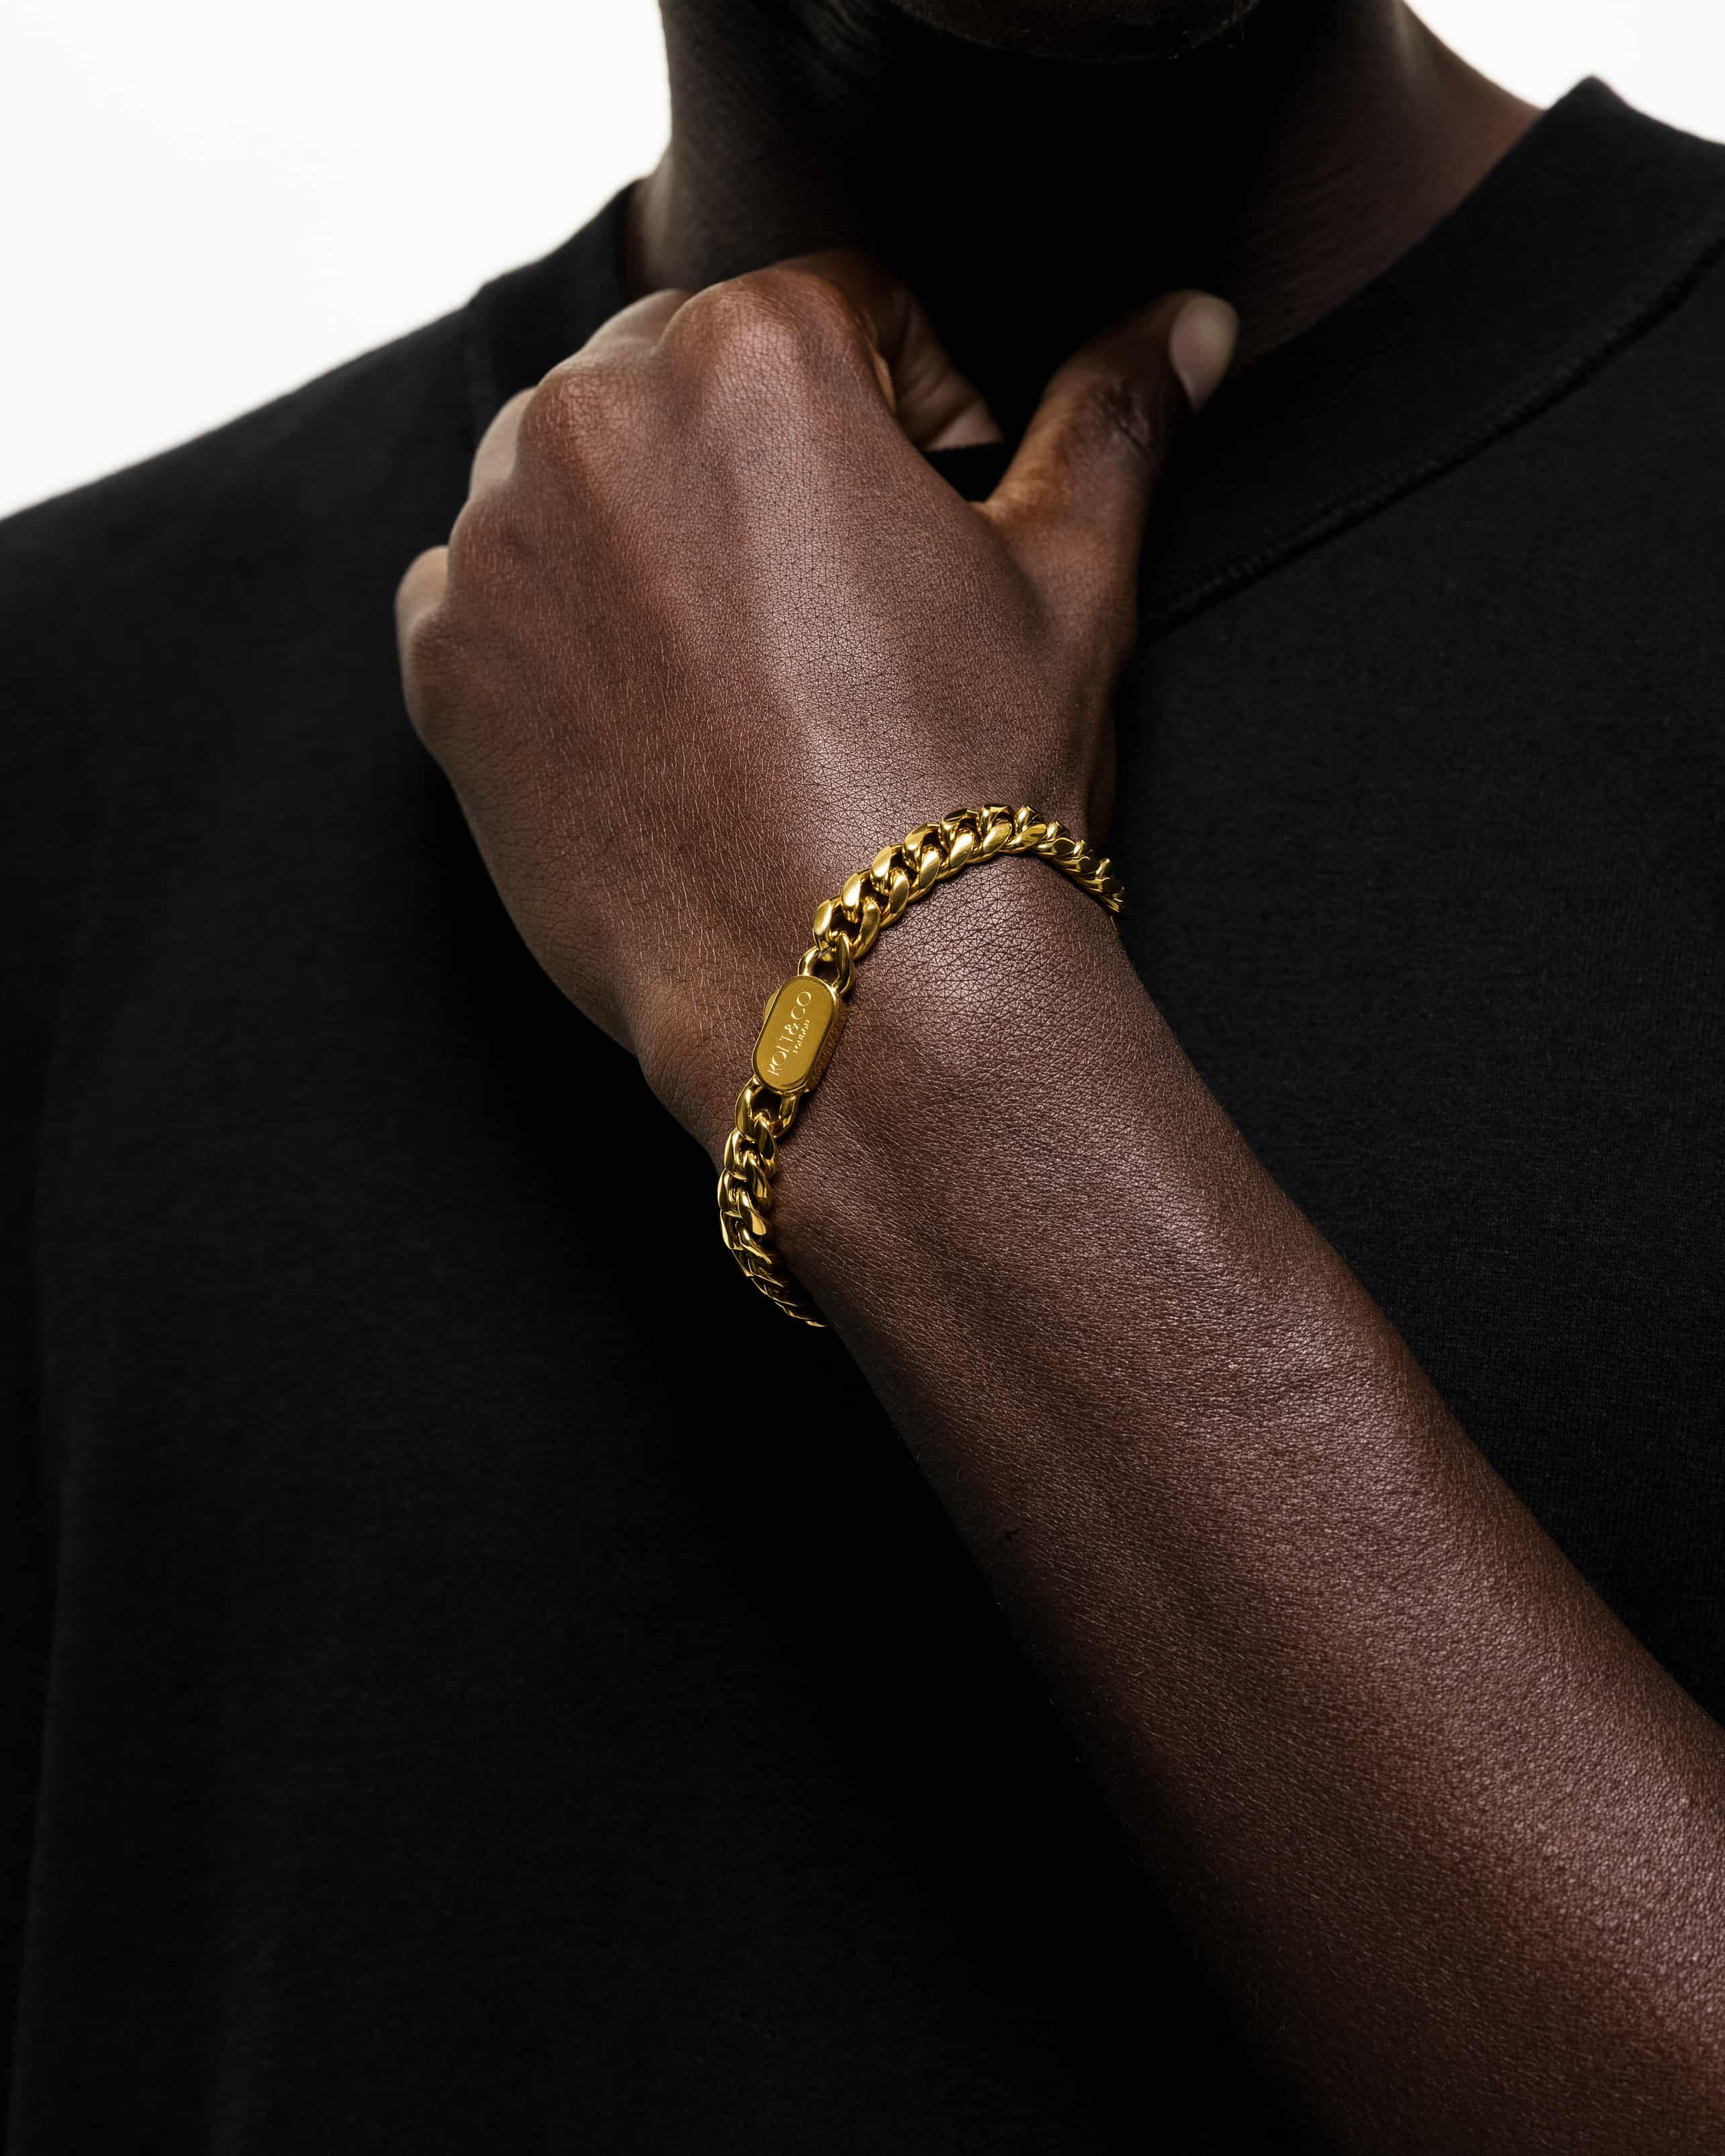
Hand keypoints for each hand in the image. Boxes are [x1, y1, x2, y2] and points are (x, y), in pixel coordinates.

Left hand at [395, 255, 1234, 1148]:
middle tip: (839, 602)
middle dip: (766, 456)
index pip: (839, 311)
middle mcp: (593, 416)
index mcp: (754, 354)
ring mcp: (499, 545)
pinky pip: (488, 592)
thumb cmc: (970, 784)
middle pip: (688, 376)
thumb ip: (1109, 420)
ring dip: (651, 529)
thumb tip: (1185, 322)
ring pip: (577, 474)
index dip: (913, 409)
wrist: (857, 997)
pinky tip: (656, 719)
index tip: (932, 516)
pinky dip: (559, 630)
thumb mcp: (1069, 582)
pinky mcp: (445, 668)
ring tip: (748, 667)